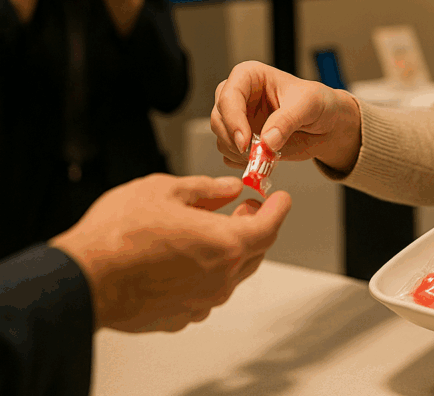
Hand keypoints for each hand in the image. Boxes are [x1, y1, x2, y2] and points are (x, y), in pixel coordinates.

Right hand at [49, 173, 290, 332]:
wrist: (81, 279)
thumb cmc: (118, 235)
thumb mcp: (165, 190)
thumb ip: (205, 189)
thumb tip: (228, 189)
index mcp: (225, 244)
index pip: (270, 227)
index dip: (278, 209)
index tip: (280, 199)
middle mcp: (220, 278)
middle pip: (254, 251)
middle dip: (254, 227)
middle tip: (243, 209)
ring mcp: (200, 301)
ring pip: (230, 273)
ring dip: (228, 250)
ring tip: (208, 229)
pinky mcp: (179, 316)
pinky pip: (205, 291)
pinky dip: (205, 272)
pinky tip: (185, 257)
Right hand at [211, 61, 361, 170]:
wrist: (327, 124)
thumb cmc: (318, 103)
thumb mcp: (309, 104)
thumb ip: (287, 120)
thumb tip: (267, 142)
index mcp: (249, 76)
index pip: (228, 95)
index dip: (232, 119)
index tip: (245, 141)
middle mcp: (239, 97)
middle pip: (218, 118)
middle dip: (234, 140)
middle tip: (255, 155)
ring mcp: (238, 120)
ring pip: (221, 139)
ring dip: (240, 153)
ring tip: (268, 156)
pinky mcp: (242, 140)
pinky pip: (231, 155)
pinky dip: (244, 162)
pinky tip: (265, 160)